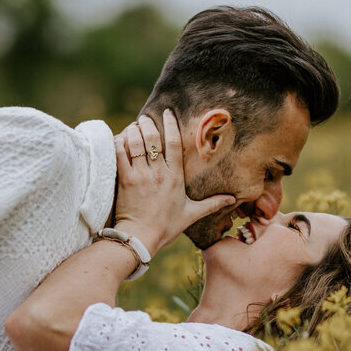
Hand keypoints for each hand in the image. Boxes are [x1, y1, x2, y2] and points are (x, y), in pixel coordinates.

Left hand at [113, 111, 234, 252]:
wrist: (141, 238)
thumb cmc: (166, 227)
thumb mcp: (191, 214)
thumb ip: (212, 204)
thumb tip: (232, 200)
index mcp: (175, 177)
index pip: (174, 143)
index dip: (170, 124)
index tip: (167, 112)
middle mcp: (158, 173)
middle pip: (153, 138)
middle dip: (148, 124)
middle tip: (145, 118)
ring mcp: (140, 176)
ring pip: (135, 143)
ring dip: (133, 131)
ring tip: (133, 126)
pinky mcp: (125, 181)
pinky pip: (119, 155)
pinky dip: (118, 144)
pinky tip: (119, 139)